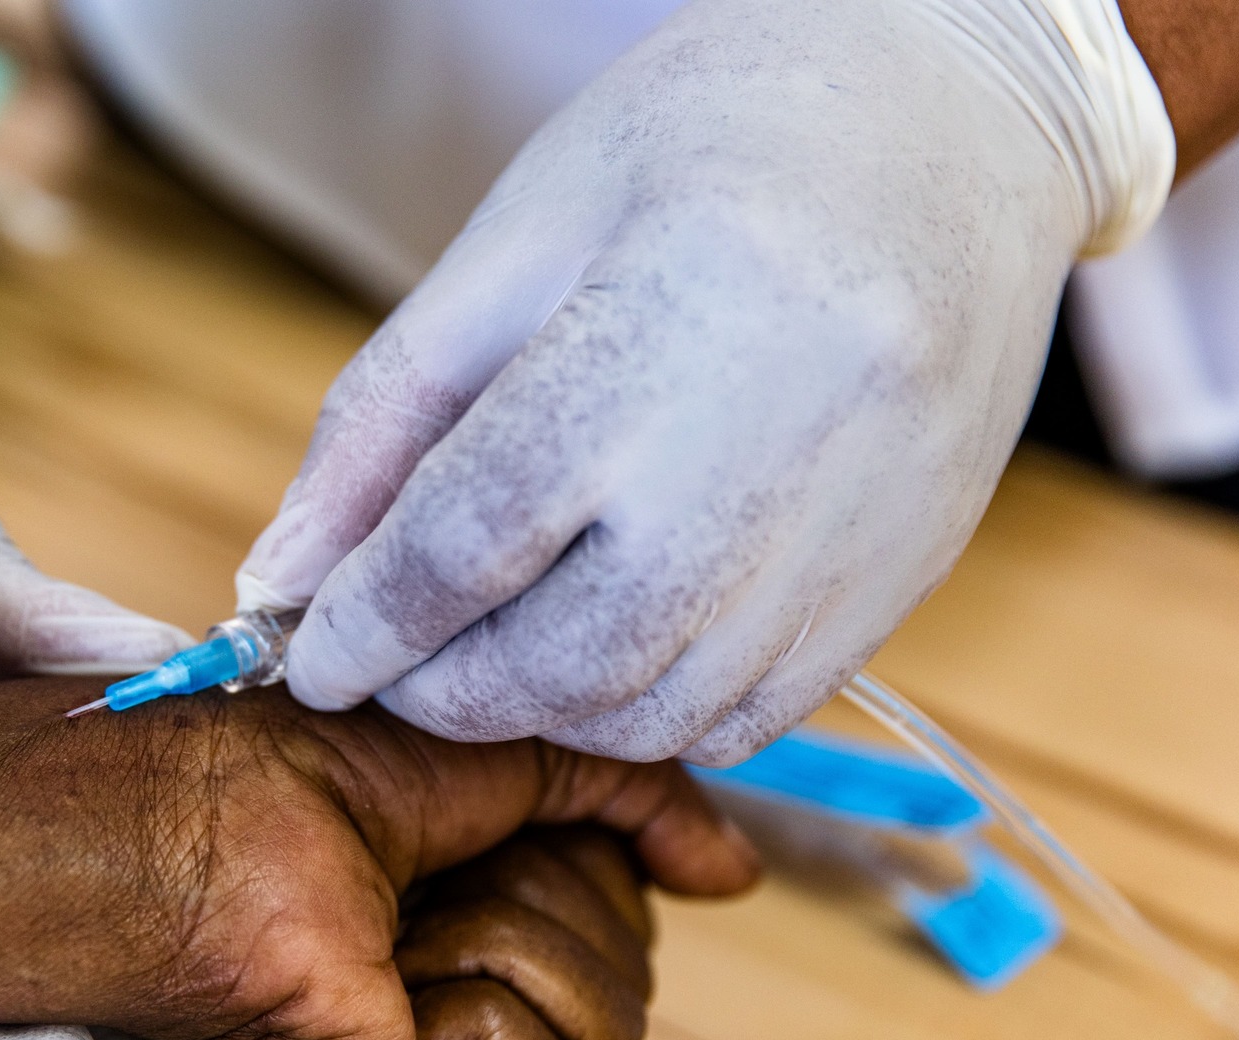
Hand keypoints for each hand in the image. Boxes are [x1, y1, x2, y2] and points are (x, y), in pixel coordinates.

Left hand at [0, 681, 756, 1039]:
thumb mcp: (519, 750)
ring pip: (607, 1033)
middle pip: (630, 974)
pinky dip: (484, 1013)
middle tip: (444, 864)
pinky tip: (396, 984)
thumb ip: (638, 802)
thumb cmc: (325, 765)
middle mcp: (469, 993)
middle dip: (554, 893)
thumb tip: (734, 875)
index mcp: (484, 909)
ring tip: (406, 921)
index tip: (517, 815)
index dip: (593, 853)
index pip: (621, 913)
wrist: (223, 820)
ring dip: (514, 943)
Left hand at [236, 0, 1169, 765]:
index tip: (314, 660)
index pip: (471, 540)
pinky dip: (654, 715)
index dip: (369, 622)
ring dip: (546, 713)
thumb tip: (288, 575)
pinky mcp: (905, 575)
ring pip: (661, 711)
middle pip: (569, 657)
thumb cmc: (709, 143)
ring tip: (494, 655)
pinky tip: (609, 654)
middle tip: (396, 666)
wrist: (950, 124)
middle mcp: (776, 453)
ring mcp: (857, 531)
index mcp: (661, 331)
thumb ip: (389, 418)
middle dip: (450, 691)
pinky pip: (756, 716)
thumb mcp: (518, 238)